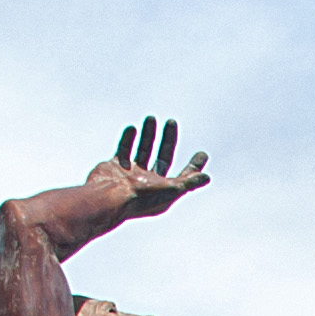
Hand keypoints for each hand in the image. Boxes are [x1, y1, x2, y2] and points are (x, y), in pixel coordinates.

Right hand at [90, 116, 211, 215]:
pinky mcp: (115, 167)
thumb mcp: (169, 191)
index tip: (203, 154)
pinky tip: (132, 128)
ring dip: (148, 134)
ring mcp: (131, 174)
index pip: (183, 177)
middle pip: (162, 158)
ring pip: (143, 150)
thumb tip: (206, 177)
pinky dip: (128, 138)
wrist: (108, 197)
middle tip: (171, 121)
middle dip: (168, 140)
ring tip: (151, 117)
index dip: (194, 167)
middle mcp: (148, 183)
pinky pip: (123, 149)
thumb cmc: (140, 198)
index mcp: (163, 192)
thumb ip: (188, 183)